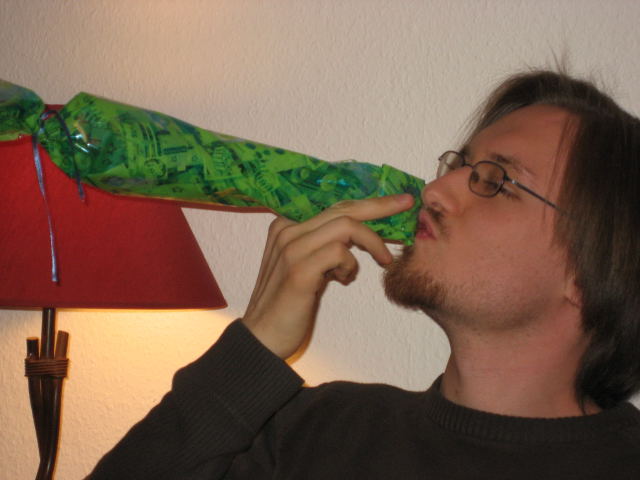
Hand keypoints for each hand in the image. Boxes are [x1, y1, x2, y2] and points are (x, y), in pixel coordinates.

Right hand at [241, 194, 413, 358]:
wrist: (261, 336)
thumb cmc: (287, 303)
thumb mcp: (305, 265)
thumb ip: (324, 247)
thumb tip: (360, 235)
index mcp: (287, 226)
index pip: (334, 206)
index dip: (367, 203)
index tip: (394, 202)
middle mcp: (287, 230)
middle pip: (343, 208)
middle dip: (380, 205)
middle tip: (405, 204)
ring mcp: (291, 248)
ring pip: (346, 226)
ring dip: (372, 242)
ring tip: (383, 260)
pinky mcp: (299, 270)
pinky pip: (340, 253)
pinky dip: (351, 266)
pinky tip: (344, 280)